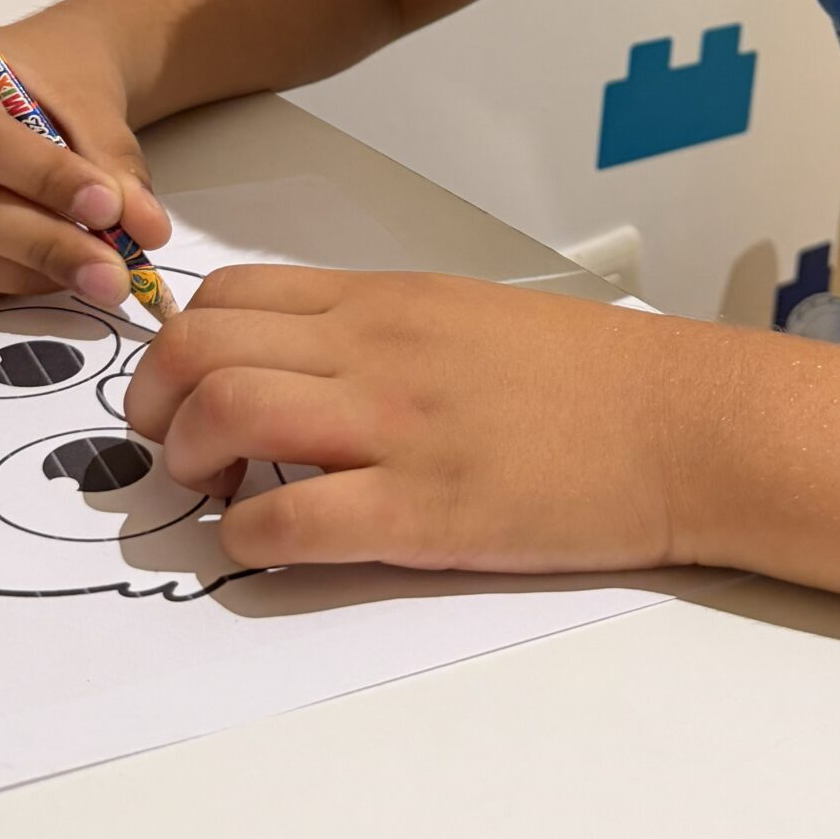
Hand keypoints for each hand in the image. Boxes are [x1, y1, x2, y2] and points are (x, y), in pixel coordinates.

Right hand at [0, 18, 168, 308]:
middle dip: (40, 243)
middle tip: (114, 270)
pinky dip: (2, 285)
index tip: (109, 207)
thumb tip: (146, 231)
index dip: (41, 178)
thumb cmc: (55, 80)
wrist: (35, 84)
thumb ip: (115, 163)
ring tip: (96, 273)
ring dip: (24, 273)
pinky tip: (54, 274)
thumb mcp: (92, 102)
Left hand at [125, 265, 720, 572]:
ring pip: (226, 413)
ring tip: (214, 494)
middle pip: (202, 346)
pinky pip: (292, 518)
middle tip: (172, 450)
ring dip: (190, 463)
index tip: (182, 392)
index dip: (178, 346)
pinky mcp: (424, 511)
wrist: (683, 424)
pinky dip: (249, 538)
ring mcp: (397, 428)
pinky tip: (265, 545)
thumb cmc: (590, 379)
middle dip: (156, 405)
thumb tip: (303, 369)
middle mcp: (376, 350)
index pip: (230, 294)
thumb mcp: (470, 317)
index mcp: (385, 301)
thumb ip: (381, 334)